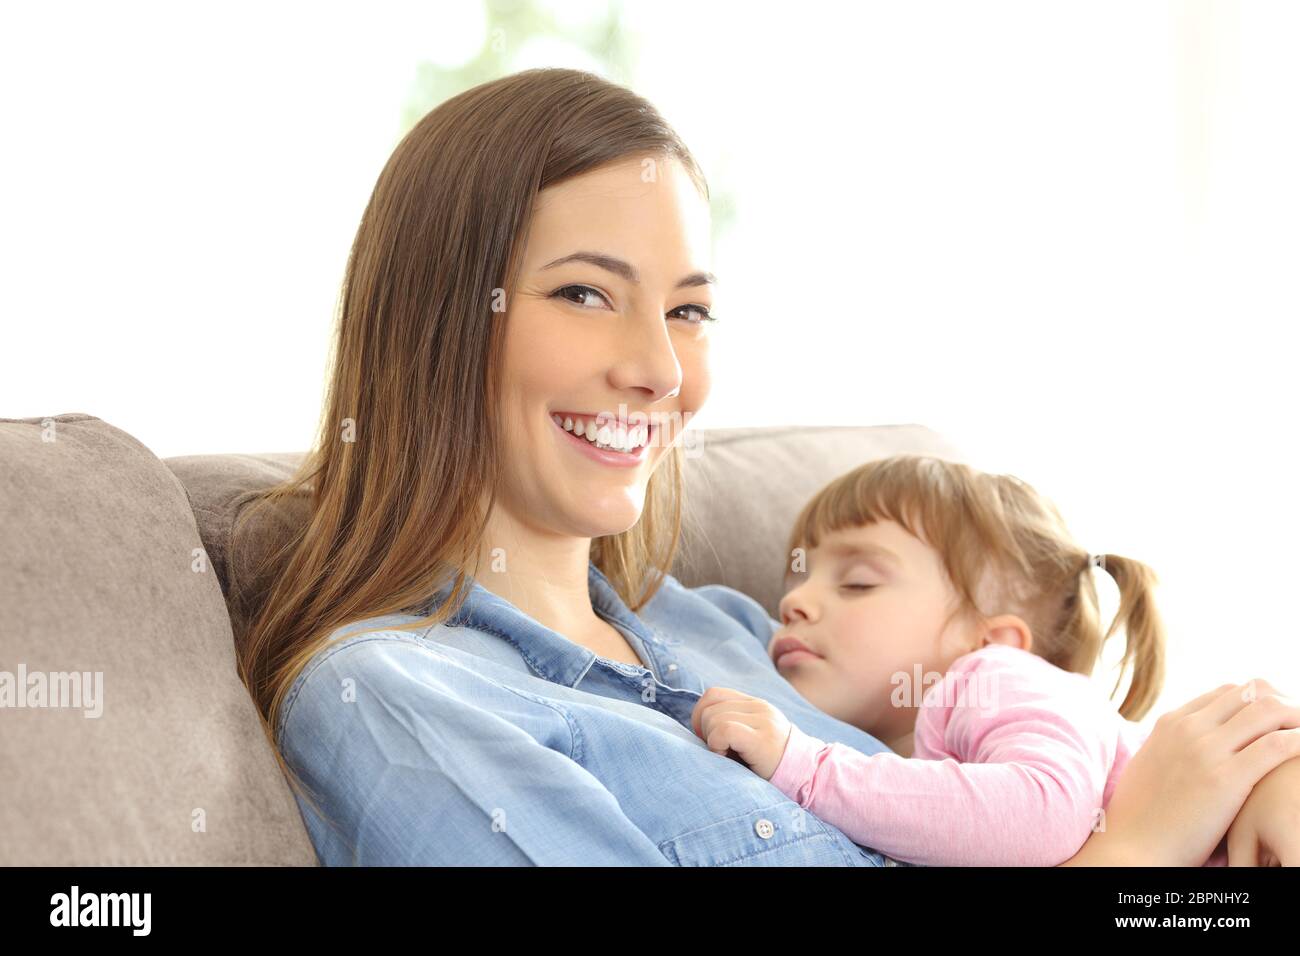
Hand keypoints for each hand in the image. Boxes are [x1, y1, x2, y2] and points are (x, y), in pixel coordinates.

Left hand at [690, 686, 792, 779]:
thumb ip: (732, 723)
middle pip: (710, 707)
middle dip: (704, 732)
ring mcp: (763, 721)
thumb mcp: (752, 736)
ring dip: (712, 741)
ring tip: (727, 756)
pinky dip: (716, 745)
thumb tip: (696, 728)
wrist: (809, 777)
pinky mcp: (762, 739)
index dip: (700, 714)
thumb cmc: (772, 763)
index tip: (707, 738)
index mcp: (755, 704)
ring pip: (714, 718)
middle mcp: (759, 707)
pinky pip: (724, 730)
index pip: (713, 694)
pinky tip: (727, 758)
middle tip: (719, 751)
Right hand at [1063, 679, 1299, 865]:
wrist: (1133, 845)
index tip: (1277, 719)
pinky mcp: (1226, 778)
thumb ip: (1174, 746)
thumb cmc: (1142, 815)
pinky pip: (1274, 746)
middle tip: (1299, 724)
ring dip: (1295, 717)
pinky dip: (1298, 740)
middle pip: (1250, 693)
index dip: (1259, 700)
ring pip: (1267, 711)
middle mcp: (1189, 728)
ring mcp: (1206, 750)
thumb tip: (1197, 744)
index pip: (1227, 693)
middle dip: (1282, 703)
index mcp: (1170, 723)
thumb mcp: (1150, 764)